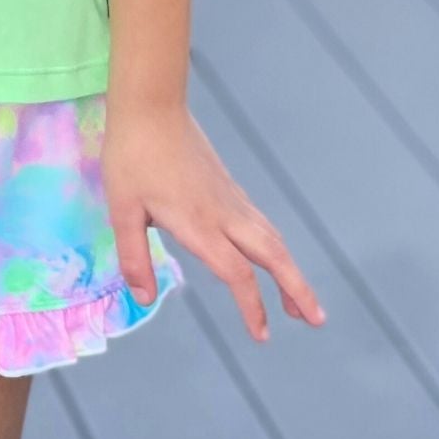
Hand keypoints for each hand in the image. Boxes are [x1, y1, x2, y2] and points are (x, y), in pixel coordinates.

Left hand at [101, 100, 326, 343]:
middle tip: (316, 319)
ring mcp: (229, 195)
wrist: (151, 104)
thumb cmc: (132, 155)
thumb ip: (134, 257)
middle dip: (297, 288)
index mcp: (201, 224)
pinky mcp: (226, 182)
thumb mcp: (122, 210)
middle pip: (273, 255)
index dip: (253, 307)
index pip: (238, 274)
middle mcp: (224, 212)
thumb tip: (144, 299)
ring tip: (299, 300)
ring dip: (288, 268)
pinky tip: (268, 253)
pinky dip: (273, 245)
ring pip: (271, 236)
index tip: (262, 335)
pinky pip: (259, 220)